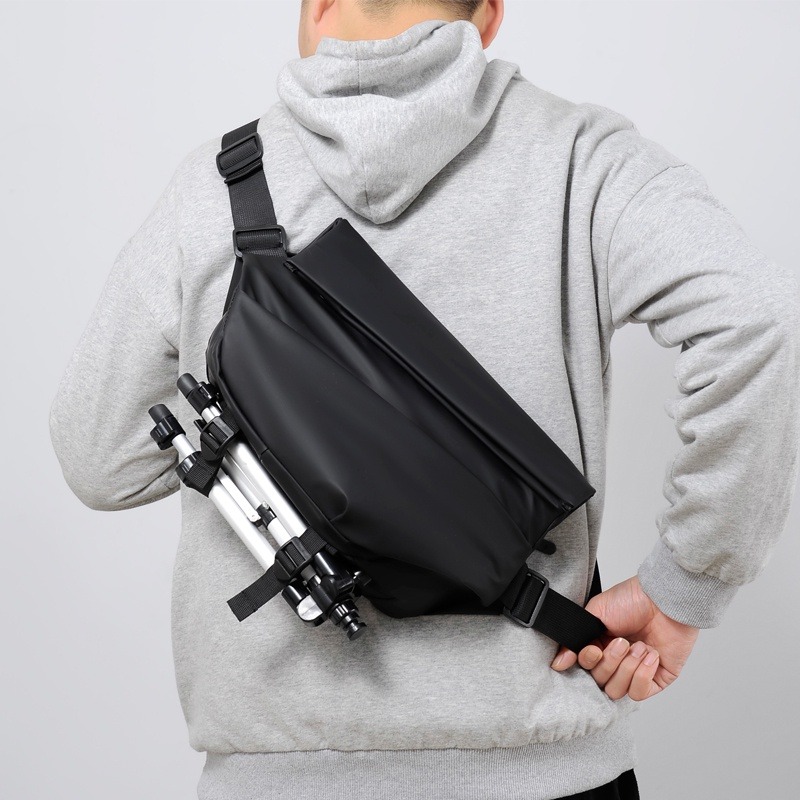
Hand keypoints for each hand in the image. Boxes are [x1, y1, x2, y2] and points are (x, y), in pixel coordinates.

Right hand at [550, 575, 699, 700]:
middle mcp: (617, 662)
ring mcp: (636, 672)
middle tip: (621, 641)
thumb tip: (559, 662)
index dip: (588, 662)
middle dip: (611, 661)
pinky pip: (639, 693)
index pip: (585, 669)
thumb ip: (576, 638)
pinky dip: (642, 675)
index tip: (594, 649)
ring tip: (638, 647)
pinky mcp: (657, 679)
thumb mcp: (594, 614)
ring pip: (618, 691)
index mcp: (599, 646)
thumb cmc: (631, 600)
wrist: (662, 599)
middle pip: (600, 682)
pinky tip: (650, 655)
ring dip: (627, 668)